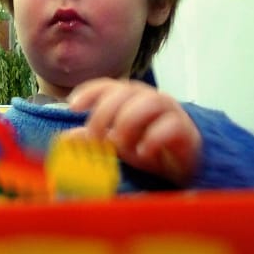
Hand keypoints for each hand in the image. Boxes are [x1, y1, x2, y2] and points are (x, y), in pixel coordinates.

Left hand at [65, 78, 200, 185]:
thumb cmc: (148, 149)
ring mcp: (170, 112)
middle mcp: (149, 98)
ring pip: (149, 101)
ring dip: (129, 122)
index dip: (90, 91)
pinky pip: (170, 126)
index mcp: (130, 98)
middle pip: (125, 91)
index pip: (109, 85)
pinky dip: (153, 139)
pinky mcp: (186, 130)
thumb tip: (67, 137)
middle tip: (96, 138)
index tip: (73, 106)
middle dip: (105, 113)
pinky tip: (144, 153)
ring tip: (122, 145)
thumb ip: (95, 138)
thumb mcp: (116, 145)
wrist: (184, 167)